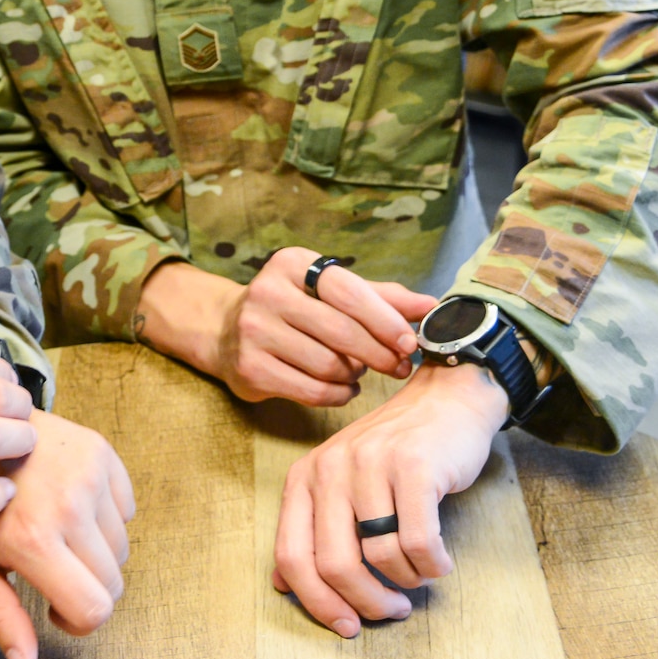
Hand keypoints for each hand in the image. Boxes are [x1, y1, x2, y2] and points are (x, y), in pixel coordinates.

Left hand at [0, 411, 135, 658]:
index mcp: (34, 540)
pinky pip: (127, 510)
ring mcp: (90, 475)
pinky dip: (106, 517)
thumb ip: (1, 615)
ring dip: (97, 551)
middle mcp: (69, 506)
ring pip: (122, 548)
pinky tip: (72, 503)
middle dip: (88, 588)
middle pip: (113, 583)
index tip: (57, 607)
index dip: (78, 620)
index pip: (94, 608)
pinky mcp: (102, 453)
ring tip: (60, 530)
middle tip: (56, 569)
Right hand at [136, 254, 436, 405]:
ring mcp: (253, 331)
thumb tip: (431, 305)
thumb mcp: (331, 292)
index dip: (385, 320)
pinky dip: (338, 395)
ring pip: (328, 364)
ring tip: (359, 372)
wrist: (226, 330)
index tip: (410, 342)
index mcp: (291, 263)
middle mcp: (267, 291)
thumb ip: (381, 297)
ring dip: (355, 375)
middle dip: (378, 353)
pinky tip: (343, 389)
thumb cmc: (294, 308)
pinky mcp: (249, 368)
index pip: (348, 291)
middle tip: (399, 366)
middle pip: (340, 331)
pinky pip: (311, 390)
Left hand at [269, 361, 508, 636]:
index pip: (291, 556)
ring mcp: (371, 463)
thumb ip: (313, 527)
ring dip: (407, 580)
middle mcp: (330, 467)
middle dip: (367, 602)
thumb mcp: (342, 482)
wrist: (445, 400)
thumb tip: (282, 584)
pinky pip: (418, 542)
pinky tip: (439, 560)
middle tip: (393, 610)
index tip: (347, 624)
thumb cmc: (396, 452)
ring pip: (380, 557)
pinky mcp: (413, 466)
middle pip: (334, 565)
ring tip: (421, 572)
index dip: (317, 602)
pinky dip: (432, 564)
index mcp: (305, 476)